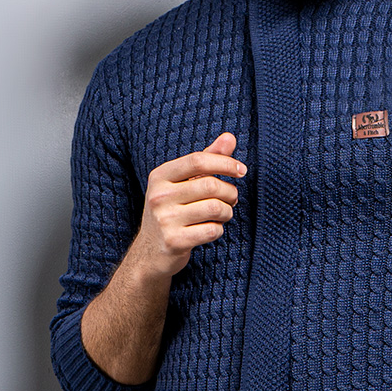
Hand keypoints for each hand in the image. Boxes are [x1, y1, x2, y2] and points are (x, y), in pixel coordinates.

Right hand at [129, 132, 245, 277]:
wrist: (149, 252)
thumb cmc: (172, 211)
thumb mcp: (183, 183)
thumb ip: (207, 160)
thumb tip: (229, 137)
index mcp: (160, 176)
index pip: (198, 160)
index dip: (225, 163)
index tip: (242, 171)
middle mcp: (159, 195)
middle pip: (211, 185)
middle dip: (230, 192)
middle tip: (231, 199)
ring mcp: (164, 219)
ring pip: (215, 208)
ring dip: (227, 212)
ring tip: (223, 214)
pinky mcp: (174, 241)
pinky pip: (212, 230)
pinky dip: (219, 229)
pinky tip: (210, 229)